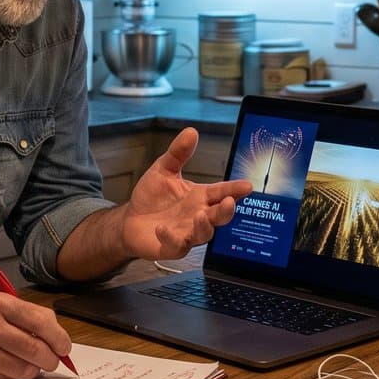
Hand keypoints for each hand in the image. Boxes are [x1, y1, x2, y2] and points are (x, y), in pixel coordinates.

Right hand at [0, 292, 72, 378]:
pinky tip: (4, 368)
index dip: (59, 338)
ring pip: (24, 370)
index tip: (65, 347)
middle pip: (36, 350)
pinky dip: (12, 378)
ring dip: (32, 371)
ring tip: (26, 364)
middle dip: (51, 360)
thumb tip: (58, 341)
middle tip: (52, 361)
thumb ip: (26, 319)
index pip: (42, 321)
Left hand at [118, 128, 250, 260]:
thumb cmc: (152, 197)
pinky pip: (176, 244)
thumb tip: (191, 131)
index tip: (247, 186)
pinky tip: (162, 228)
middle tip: (230, 202)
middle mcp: (198, 216)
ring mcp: (187, 233)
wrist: (130, 220)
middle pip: (219, 216)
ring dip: (204, 226)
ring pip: (203, 234)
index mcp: (200, 197)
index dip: (234, 189)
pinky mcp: (172, 246)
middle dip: (226, 211)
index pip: (221, 192)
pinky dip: (171, 237)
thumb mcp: (163, 170)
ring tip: (200, 215)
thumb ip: (178, 153)